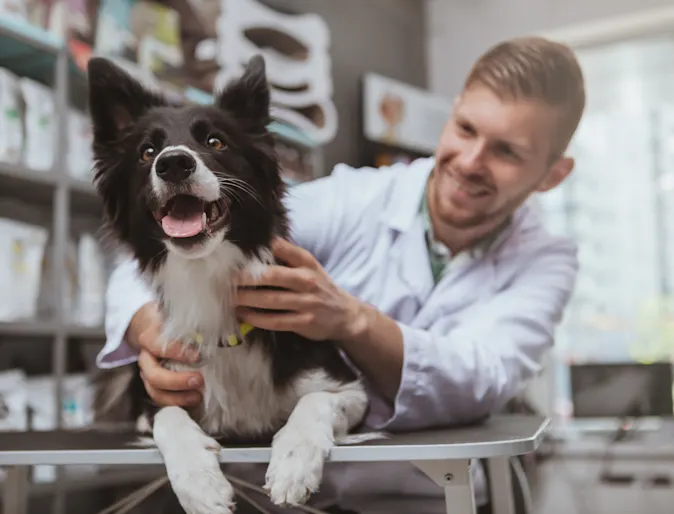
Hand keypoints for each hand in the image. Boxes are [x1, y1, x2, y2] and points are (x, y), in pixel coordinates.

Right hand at [127, 302, 203, 407]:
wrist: (150, 325)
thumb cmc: (170, 321)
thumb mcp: (177, 315)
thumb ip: (192, 321)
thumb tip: (219, 323)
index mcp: (149, 337)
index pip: (158, 346)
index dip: (177, 352)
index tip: (198, 356)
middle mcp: (145, 357)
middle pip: (154, 375)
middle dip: (177, 381)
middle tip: (199, 380)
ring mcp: (147, 373)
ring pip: (155, 391)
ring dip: (177, 397)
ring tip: (198, 396)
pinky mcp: (153, 384)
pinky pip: (161, 398)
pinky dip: (177, 402)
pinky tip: (194, 400)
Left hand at [235, 238, 365, 341]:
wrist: (345, 315)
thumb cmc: (320, 286)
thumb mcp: (310, 265)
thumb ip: (288, 254)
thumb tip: (260, 241)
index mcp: (306, 263)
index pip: (281, 250)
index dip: (258, 251)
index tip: (236, 254)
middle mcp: (307, 281)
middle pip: (271, 277)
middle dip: (246, 278)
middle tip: (225, 279)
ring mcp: (306, 303)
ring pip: (271, 301)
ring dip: (247, 299)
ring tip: (229, 298)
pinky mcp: (304, 323)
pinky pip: (276, 321)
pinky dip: (257, 319)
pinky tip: (243, 315)